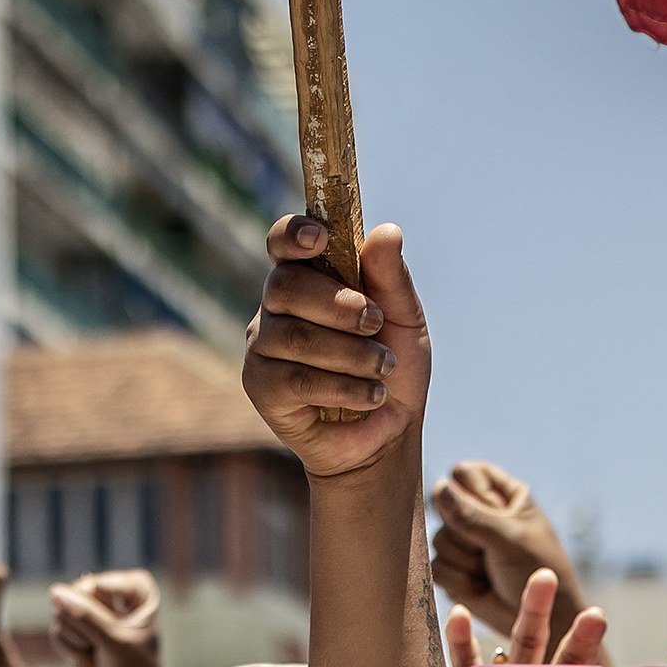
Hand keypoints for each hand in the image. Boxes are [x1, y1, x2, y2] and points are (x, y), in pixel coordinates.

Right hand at [45, 568, 167, 666]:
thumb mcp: (115, 643)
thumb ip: (85, 617)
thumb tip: (54, 592)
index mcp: (135, 588)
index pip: (94, 585)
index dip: (97, 615)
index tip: (117, 634)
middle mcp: (112, 593)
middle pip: (74, 595)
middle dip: (83, 627)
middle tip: (103, 647)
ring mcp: (91, 610)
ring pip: (61, 613)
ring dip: (77, 640)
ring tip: (99, 653)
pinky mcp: (75, 627)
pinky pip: (57, 630)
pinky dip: (71, 649)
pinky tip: (89, 657)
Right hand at [243, 215, 424, 480]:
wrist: (389, 435)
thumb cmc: (392, 370)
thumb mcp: (404, 321)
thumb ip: (392, 279)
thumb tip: (387, 231)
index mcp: (308, 280)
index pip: (282, 244)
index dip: (292, 234)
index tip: (320, 238)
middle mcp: (276, 309)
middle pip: (285, 286)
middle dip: (337, 303)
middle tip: (376, 323)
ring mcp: (263, 349)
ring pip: (295, 337)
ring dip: (350, 353)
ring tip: (384, 369)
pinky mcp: (261, 388)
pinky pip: (296, 379)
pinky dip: (342, 387)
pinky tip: (371, 396)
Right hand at [425, 460, 570, 641]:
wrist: (540, 620)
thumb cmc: (538, 572)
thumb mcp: (510, 540)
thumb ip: (474, 517)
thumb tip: (439, 488)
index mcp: (502, 493)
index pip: (464, 473)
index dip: (469, 494)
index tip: (489, 514)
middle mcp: (480, 514)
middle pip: (444, 508)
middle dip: (468, 537)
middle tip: (493, 552)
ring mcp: (464, 542)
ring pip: (438, 540)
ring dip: (466, 562)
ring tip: (491, 572)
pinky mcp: (454, 569)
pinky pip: (436, 568)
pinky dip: (460, 581)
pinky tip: (481, 586)